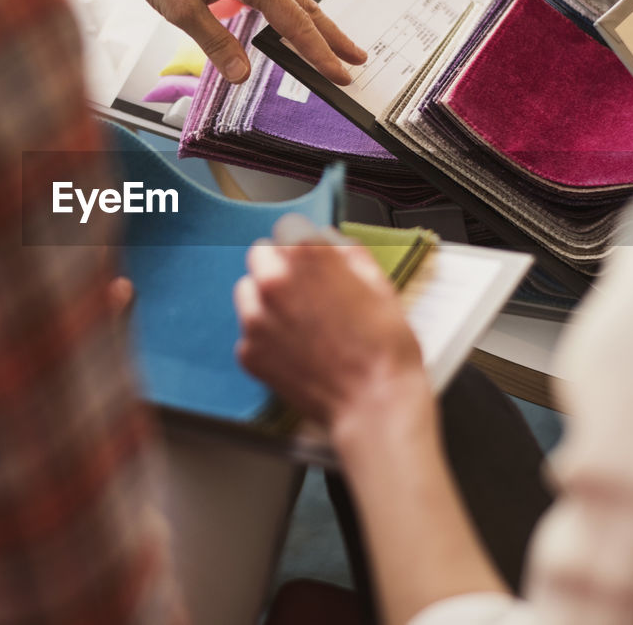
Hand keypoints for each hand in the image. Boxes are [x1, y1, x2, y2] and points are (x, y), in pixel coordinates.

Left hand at [80, 0, 365, 84]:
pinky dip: (289, 7)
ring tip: (331, 42)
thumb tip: (242, 76)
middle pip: (305, 6)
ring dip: (313, 21)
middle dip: (332, 36)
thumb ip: (216, 44)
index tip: (341, 75)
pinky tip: (286, 17)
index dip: (319, 54)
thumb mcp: (181, 9)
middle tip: (357, 58)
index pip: (295, 23)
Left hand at [233, 215, 430, 428]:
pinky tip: (295, 349)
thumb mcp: (379, 285)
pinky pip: (248, 331)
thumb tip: (330, 239)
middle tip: (305, 289)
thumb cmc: (385, 347)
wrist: (374, 404)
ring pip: (247, 290)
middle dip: (279, 266)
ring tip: (299, 321)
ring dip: (265, 298)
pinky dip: (266, 337)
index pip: (288, 227)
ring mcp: (255, 319)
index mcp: (307, 257)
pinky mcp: (248, 351)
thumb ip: (348, 252)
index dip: (305, 244)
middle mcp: (274, 281)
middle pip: (260, 254)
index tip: (312, 257)